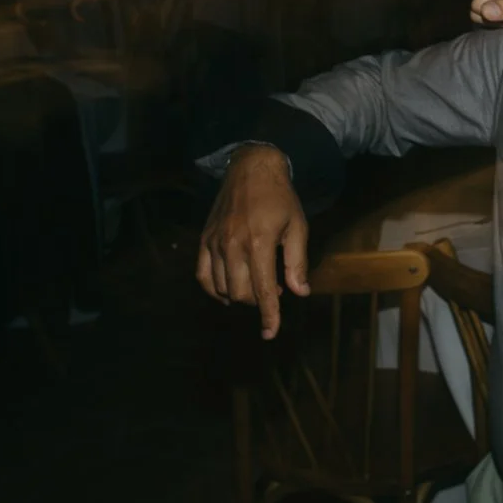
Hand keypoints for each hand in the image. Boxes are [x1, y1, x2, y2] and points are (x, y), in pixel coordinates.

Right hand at [195, 145, 310, 336]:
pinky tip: (228, 289)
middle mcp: (232, 245)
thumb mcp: (298, 227)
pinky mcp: (204, 239)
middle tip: (273, 290)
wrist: (252, 169)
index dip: (268, 315)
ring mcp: (214, 242)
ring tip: (255, 284)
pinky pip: (202, 275)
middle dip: (257, 301)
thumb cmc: (280, 198)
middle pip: (240, 293)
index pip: (262, 290)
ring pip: (221, 287)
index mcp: (259, 243)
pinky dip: (214, 289)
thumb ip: (297, 262)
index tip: (270, 333)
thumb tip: (300, 293)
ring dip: (239, 295)